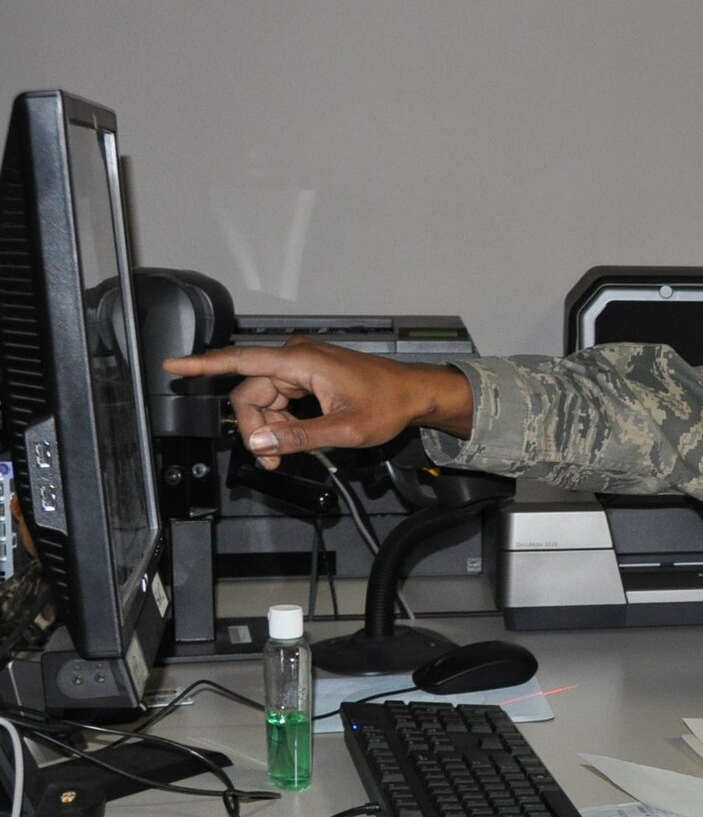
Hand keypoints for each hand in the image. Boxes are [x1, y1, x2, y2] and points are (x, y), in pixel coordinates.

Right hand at [163, 336, 474, 469]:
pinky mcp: (308, 375)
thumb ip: (299, 436)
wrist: (415, 394)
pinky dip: (281, 420)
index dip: (205, 365)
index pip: (242, 360)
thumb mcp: (344, 429)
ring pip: (263, 398)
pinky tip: (292, 439)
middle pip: (251, 392)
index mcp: (302, 361)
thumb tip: (261, 442)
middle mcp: (297, 357)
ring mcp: (302, 365)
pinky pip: (279, 398)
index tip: (174, 365)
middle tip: (271, 459)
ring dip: (268, 427)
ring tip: (284, 454)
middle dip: (254, 427)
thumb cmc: (388, 405)